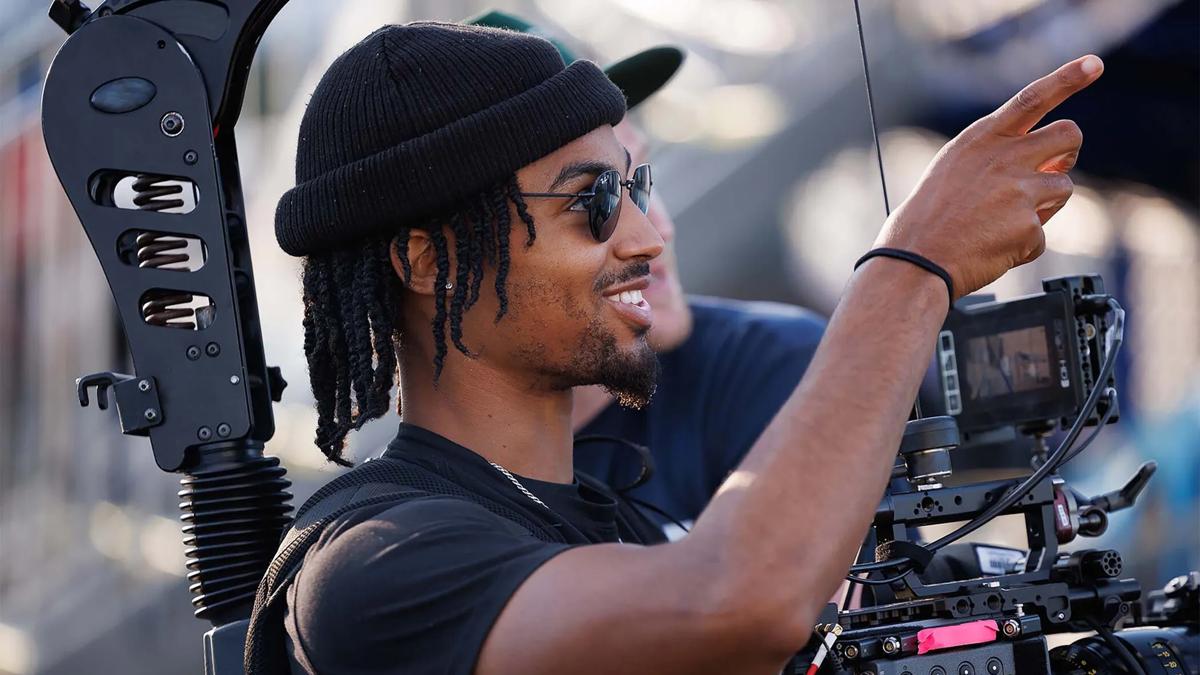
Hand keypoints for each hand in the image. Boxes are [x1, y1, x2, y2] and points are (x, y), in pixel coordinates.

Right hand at [874, 55, 1103, 297]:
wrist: (914, 260)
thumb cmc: (927, 219)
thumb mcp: (954, 169)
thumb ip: (997, 157)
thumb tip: (1047, 165)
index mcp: (982, 139)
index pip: (1033, 97)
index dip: (1068, 78)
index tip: (1093, 64)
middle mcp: (1005, 157)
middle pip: (1069, 135)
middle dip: (1067, 151)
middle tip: (1051, 168)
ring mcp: (1020, 190)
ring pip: (1062, 187)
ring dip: (1043, 206)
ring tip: (1002, 223)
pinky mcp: (1030, 224)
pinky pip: (1042, 234)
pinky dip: (1023, 246)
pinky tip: (993, 248)